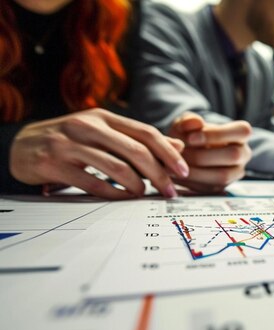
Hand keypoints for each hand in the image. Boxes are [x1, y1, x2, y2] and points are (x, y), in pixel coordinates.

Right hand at [10, 109, 188, 198]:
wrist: (20, 146)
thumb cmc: (70, 141)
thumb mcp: (103, 133)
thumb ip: (138, 139)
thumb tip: (178, 146)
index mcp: (103, 117)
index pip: (145, 132)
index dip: (169, 152)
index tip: (184, 171)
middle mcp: (87, 127)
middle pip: (136, 151)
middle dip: (159, 174)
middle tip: (170, 191)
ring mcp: (69, 145)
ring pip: (117, 168)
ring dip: (138, 186)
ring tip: (144, 193)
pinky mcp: (54, 164)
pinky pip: (94, 184)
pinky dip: (114, 194)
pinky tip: (124, 198)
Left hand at [169, 112, 251, 192]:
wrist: (185, 152)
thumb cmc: (189, 134)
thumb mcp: (186, 123)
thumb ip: (189, 121)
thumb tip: (195, 122)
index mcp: (240, 133)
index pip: (241, 131)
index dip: (217, 135)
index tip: (191, 138)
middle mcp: (243, 153)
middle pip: (234, 155)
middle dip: (204, 155)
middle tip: (181, 154)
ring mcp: (235, 172)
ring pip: (223, 176)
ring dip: (197, 172)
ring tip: (177, 166)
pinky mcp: (223, 187)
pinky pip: (212, 188)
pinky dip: (192, 182)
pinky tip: (177, 175)